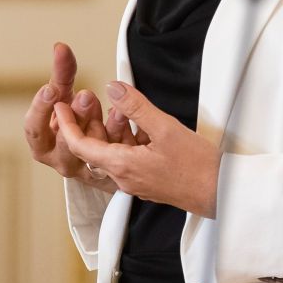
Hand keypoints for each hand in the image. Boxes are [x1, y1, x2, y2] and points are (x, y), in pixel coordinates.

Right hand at [22, 42, 127, 191]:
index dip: (41, 109)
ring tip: (116, 107)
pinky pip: (117, 154)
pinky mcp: (108, 170)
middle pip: (65, 143)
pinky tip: (127, 115)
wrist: (93, 145)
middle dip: (76, 118)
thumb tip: (60, 47)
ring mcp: (85, 168)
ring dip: (103, 126)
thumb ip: (63, 74)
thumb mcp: (64, 95)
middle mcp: (61, 158)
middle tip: (86, 95)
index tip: (51, 88)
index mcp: (42, 143)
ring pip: (93, 151)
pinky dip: (122, 133)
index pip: (34, 130)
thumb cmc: (71, 117)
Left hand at [54, 81, 220, 217]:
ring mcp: (135, 182)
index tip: (61, 106)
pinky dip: (126, 141)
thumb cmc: (197, 166)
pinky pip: (127, 160)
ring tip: (119, 109)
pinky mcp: (148, 182)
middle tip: (88, 100)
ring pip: (112, 154)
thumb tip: (113, 88)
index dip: (67, 124)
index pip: (80, 146)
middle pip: (94, 150)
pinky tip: (140, 127)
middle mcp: (123, 178)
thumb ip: (136, 107)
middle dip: (89, 124)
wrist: (221, 193)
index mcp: (122, 166)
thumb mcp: (165, 127)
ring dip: (111, 132)